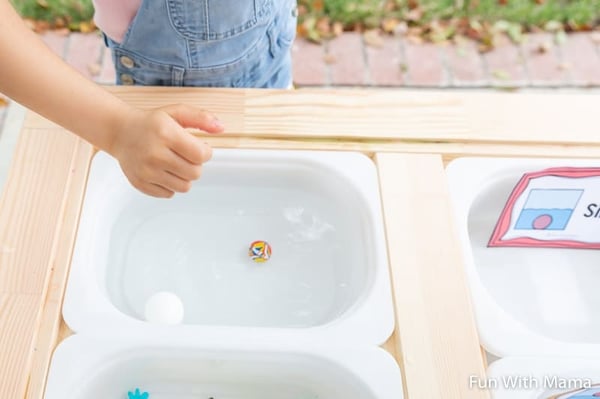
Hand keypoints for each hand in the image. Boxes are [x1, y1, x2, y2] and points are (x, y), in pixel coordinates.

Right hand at [108, 104, 223, 197]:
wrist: (120, 132)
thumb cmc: (151, 123)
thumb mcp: (177, 113)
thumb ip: (201, 118)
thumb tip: (221, 127)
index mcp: (166, 133)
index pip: (201, 155)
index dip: (206, 152)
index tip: (199, 147)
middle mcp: (155, 154)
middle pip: (195, 173)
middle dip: (196, 165)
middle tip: (186, 155)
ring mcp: (146, 171)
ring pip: (184, 187)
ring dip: (185, 176)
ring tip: (175, 163)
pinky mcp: (140, 183)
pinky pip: (169, 194)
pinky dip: (170, 185)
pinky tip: (163, 171)